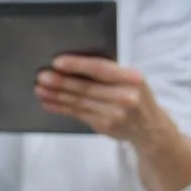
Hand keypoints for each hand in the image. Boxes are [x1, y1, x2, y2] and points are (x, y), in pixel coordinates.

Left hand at [35, 55, 171, 145]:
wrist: (150, 128)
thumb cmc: (136, 96)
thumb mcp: (131, 80)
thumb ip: (108, 73)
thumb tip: (71, 65)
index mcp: (132, 78)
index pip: (101, 69)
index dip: (77, 65)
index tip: (57, 62)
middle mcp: (125, 96)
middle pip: (86, 88)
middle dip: (61, 82)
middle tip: (42, 76)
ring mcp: (115, 114)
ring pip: (79, 102)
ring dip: (56, 95)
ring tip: (39, 89)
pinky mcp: (105, 126)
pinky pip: (78, 114)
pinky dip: (61, 108)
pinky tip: (48, 103)